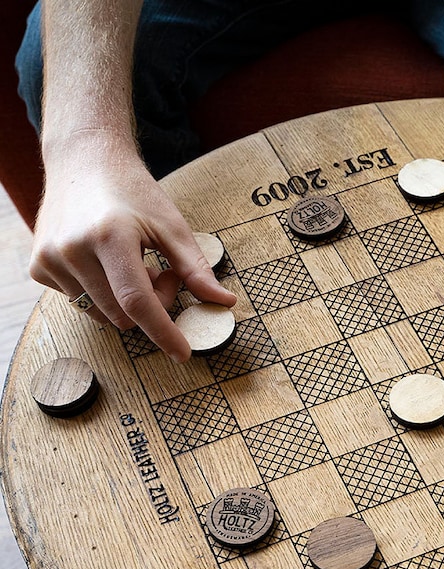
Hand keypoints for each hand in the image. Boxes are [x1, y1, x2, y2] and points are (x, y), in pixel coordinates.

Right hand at [30, 132, 235, 361]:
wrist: (84, 161)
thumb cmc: (133, 192)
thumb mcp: (172, 226)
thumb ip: (196, 269)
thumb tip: (225, 303)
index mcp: (109, 237)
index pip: (137, 302)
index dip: (163, 332)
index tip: (183, 353)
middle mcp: (72, 250)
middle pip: (124, 315)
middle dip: (152, 304)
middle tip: (161, 271)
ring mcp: (50, 260)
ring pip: (104, 315)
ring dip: (127, 301)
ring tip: (133, 264)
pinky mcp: (39, 268)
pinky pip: (82, 304)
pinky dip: (103, 294)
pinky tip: (106, 263)